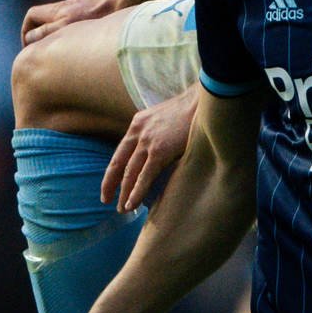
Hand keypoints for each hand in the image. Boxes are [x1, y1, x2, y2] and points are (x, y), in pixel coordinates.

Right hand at [22, 0, 119, 45]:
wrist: (124, 2)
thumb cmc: (97, 16)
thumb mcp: (66, 27)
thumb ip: (45, 33)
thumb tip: (29, 41)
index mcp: (56, 10)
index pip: (31, 16)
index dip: (26, 31)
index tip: (29, 48)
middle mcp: (66, 6)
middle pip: (43, 19)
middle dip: (40, 35)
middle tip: (43, 53)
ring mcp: (80, 8)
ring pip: (60, 22)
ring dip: (56, 36)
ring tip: (61, 53)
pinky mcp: (94, 11)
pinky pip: (76, 23)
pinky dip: (72, 35)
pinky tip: (82, 47)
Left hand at [103, 88, 197, 211]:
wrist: (203, 103)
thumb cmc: (190, 112)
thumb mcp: (164, 119)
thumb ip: (155, 133)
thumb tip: (155, 151)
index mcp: (137, 124)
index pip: (120, 153)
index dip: (112, 172)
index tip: (109, 186)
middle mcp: (137, 132)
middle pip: (119, 164)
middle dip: (111, 185)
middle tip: (108, 201)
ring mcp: (147, 142)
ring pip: (130, 173)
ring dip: (125, 193)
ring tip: (123, 209)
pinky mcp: (159, 151)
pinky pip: (144, 176)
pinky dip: (137, 192)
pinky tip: (132, 204)